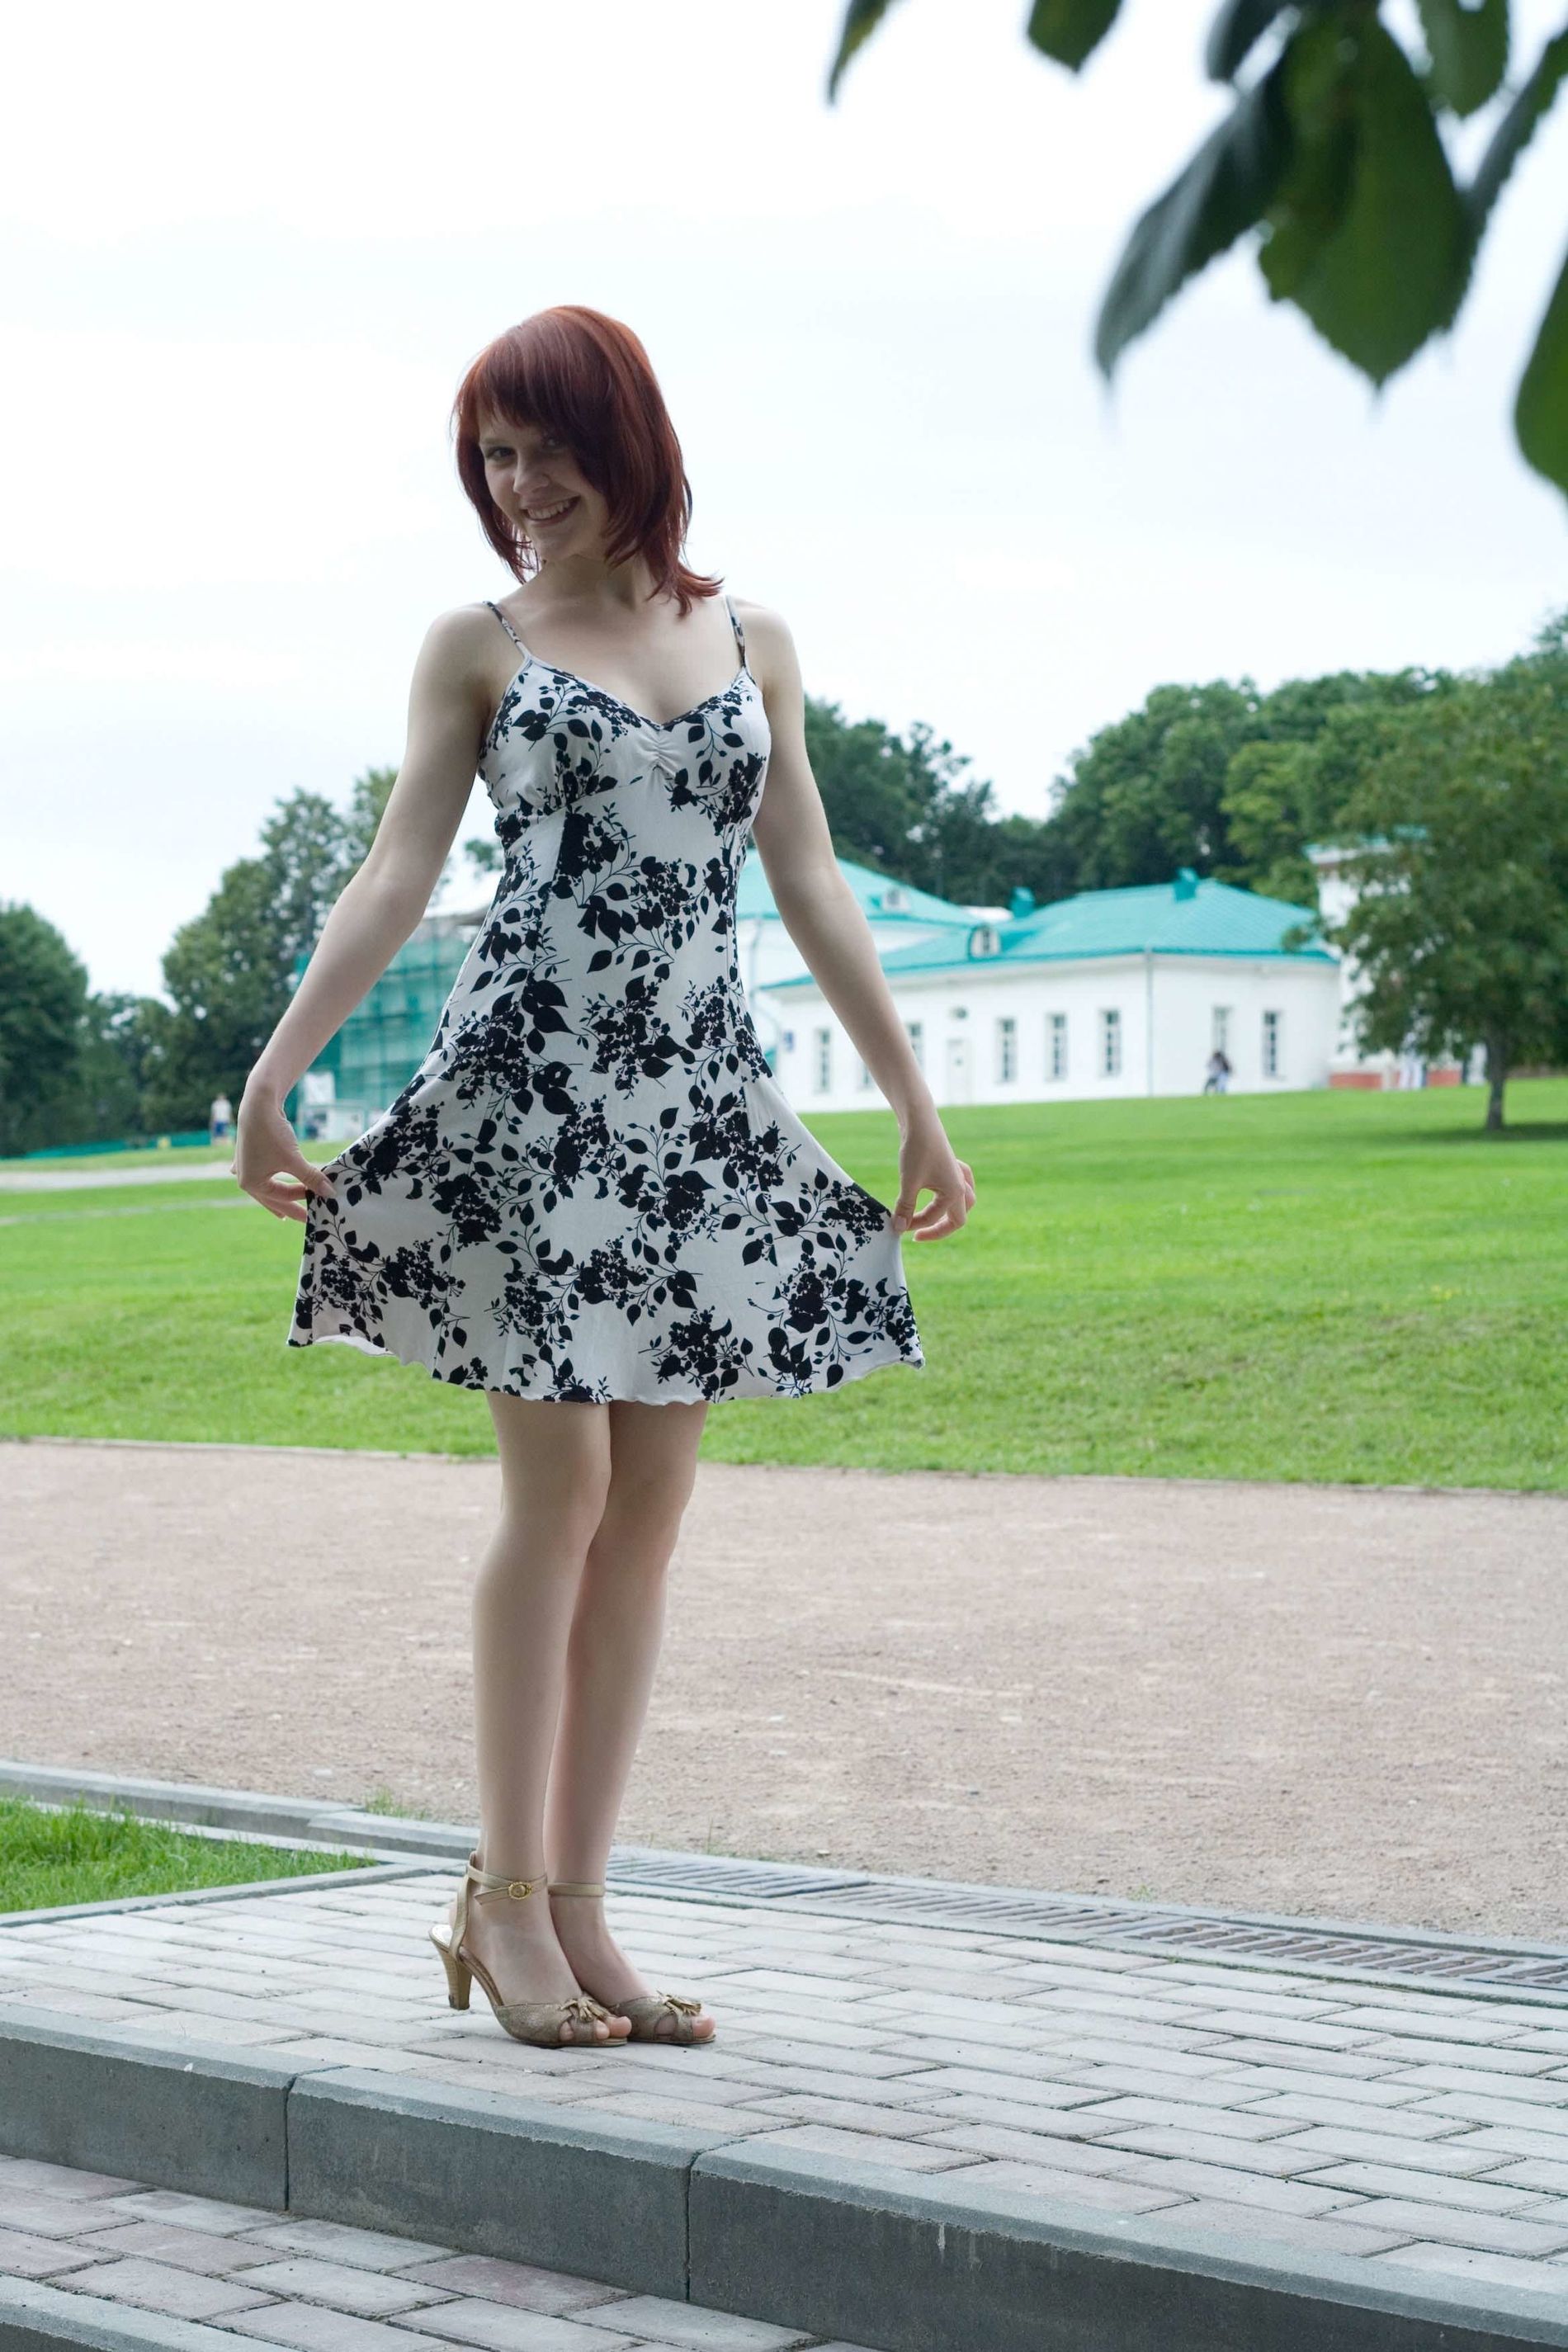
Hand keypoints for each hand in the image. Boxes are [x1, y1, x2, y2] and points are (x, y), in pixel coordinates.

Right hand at [232, 1091, 335, 1224]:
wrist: (258, 1104)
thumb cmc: (273, 1134)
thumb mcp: (293, 1159)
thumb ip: (311, 1178)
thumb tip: (330, 1194)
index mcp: (252, 1183)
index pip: (283, 1197)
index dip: (303, 1200)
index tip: (321, 1205)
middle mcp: (244, 1178)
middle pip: (271, 1198)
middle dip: (288, 1208)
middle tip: (305, 1219)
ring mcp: (244, 1167)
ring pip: (265, 1189)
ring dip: (277, 1198)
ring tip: (283, 1214)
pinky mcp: (249, 1156)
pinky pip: (260, 1176)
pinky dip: (266, 1182)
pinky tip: (258, 1186)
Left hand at [890, 1115, 973, 1242]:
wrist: (919, 1119)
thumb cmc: (916, 1150)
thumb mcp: (908, 1182)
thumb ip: (905, 1208)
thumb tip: (898, 1229)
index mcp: (955, 1193)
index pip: (936, 1219)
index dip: (916, 1225)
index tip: (897, 1225)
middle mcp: (962, 1185)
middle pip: (958, 1218)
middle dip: (939, 1228)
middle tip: (918, 1234)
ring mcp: (959, 1174)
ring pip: (964, 1202)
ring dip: (949, 1213)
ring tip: (932, 1219)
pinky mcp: (952, 1165)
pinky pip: (960, 1186)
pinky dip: (951, 1194)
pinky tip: (940, 1192)